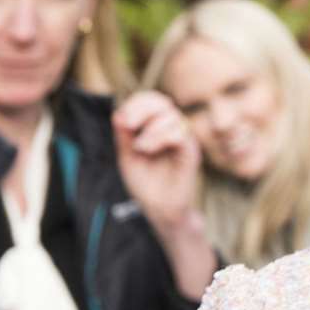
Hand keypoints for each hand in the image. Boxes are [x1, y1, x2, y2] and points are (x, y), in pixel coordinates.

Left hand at [114, 91, 200, 232]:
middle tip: (127, 125)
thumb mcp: (127, 157)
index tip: (121, 120)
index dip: (136, 104)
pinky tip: (148, 150)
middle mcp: (172, 129)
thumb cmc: (145, 183)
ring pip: (171, 117)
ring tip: (139, 148)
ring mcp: (184, 139)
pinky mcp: (191, 152)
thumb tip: (117, 114)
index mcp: (157, 126)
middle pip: (162, 102)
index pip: (151, 101)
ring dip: (150, 130)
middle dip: (141, 109)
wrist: (159, 208)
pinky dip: (161, 137)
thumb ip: (123, 137)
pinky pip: (180, 133)